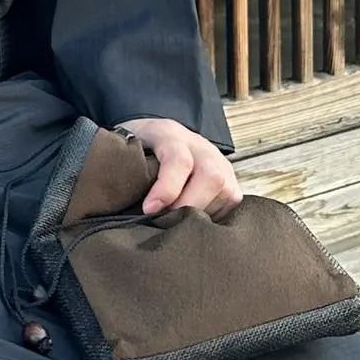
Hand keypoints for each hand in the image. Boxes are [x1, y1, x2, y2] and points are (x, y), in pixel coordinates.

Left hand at [116, 117, 241, 216]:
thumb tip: (126, 203)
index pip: (179, 159)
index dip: (166, 188)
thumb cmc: (139, 149)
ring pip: (223, 194)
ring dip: (198, 216)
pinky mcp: (233, 185)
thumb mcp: (126, 150)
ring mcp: (222, 165)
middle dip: (187, 206)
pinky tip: (191, 225)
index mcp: (170, 135)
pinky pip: (230, 206)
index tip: (149, 209)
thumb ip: (127, 169)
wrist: (162, 139)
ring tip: (174, 224)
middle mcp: (203, 148)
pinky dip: (210, 220)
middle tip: (164, 222)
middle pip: (210, 177)